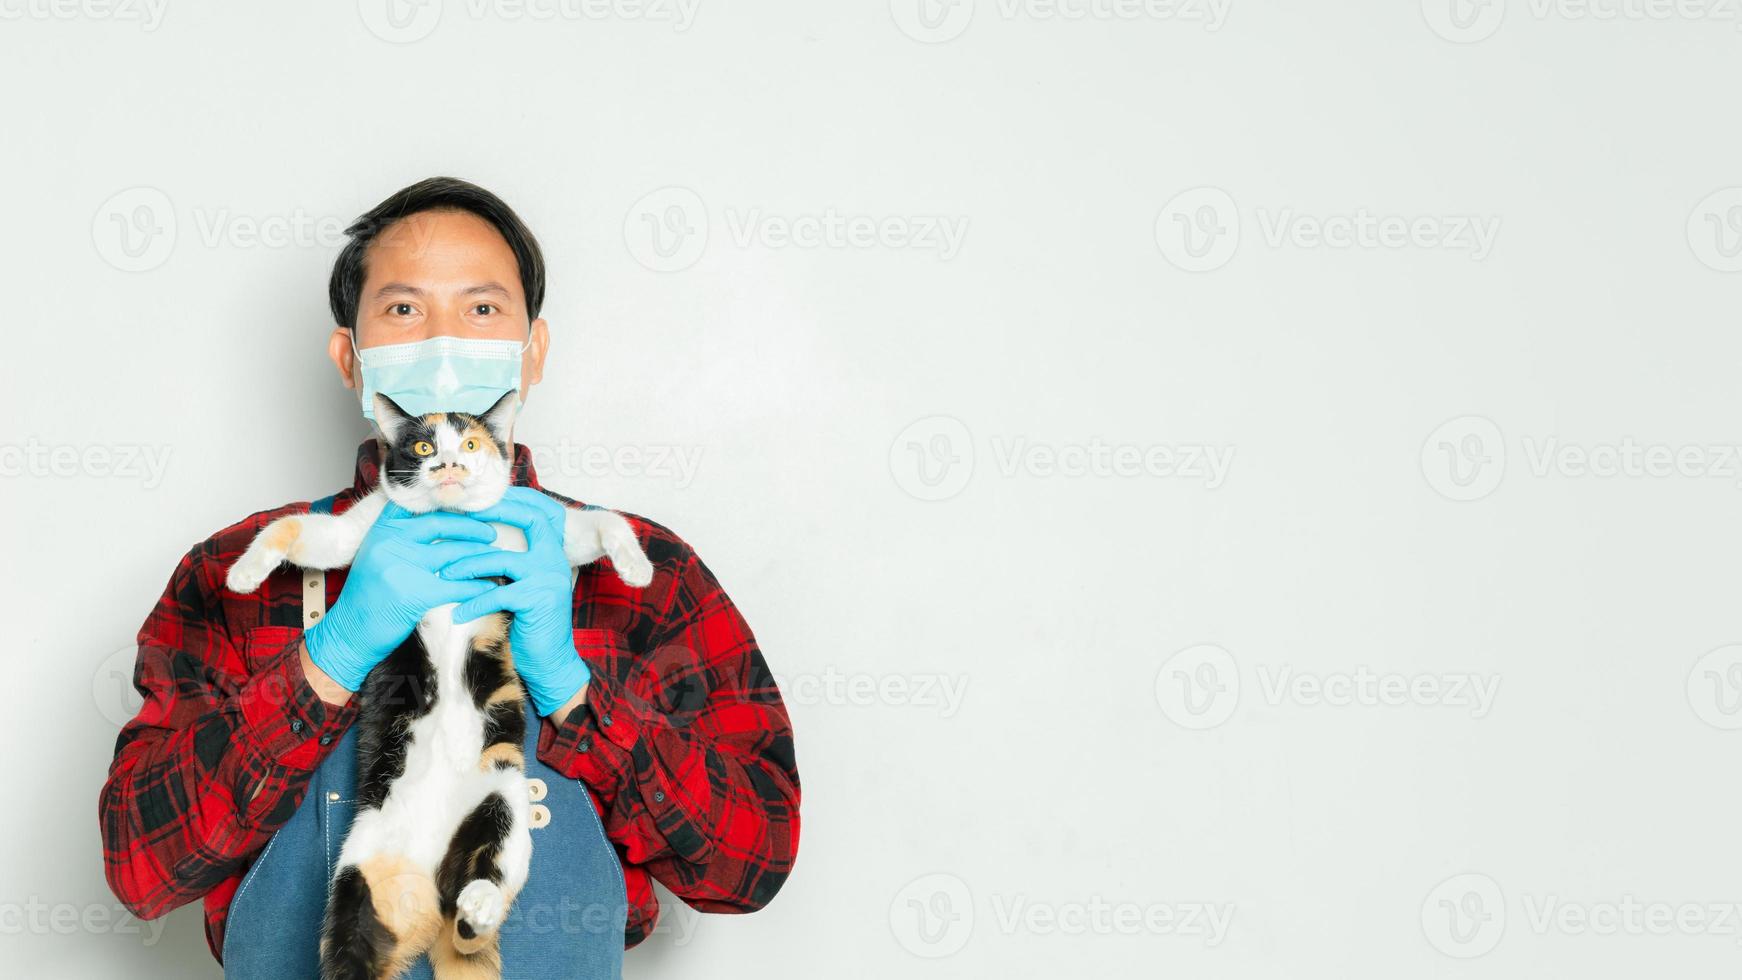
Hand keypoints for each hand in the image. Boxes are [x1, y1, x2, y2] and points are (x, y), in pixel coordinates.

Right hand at [304, 503, 500, 691]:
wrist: (350, 631)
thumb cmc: (368, 594)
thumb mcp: (377, 554)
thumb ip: (402, 535)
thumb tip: (441, 518)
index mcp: (382, 529)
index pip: (419, 503)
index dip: (447, 502)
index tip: (470, 504)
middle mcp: (390, 542)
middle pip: (441, 524)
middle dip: (471, 527)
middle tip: (491, 533)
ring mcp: (402, 566)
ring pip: (453, 553)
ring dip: (479, 555)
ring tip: (497, 557)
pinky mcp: (415, 594)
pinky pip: (457, 585)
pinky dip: (477, 586)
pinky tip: (490, 587)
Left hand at [442, 487, 587, 716]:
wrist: (551, 660)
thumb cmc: (531, 621)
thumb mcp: (525, 584)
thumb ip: (514, 561)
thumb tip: (480, 539)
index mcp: (553, 551)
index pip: (538, 511)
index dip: (512, 501)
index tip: (479, 502)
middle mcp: (555, 559)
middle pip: (530, 520)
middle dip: (494, 515)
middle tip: (460, 520)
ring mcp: (548, 579)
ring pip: (501, 559)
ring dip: (468, 567)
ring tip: (444, 576)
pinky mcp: (537, 601)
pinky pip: (497, 594)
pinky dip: (473, 603)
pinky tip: (459, 613)